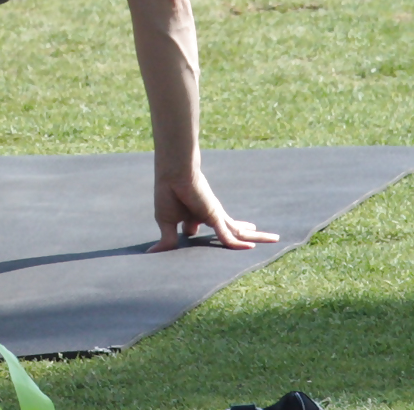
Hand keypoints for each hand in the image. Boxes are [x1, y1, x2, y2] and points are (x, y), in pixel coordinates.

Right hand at [148, 169, 280, 251]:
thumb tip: (154, 254)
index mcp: (197, 217)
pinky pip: (229, 236)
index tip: (214, 241)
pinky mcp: (216, 216)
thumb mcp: (166, 221)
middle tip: (256, 241)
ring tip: (275, 239)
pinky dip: (238, 244)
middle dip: (245, 235)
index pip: (207, 231)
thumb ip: (167, 239)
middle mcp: (211, 217)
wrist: (173, 174)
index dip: (212, 238)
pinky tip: (251, 248)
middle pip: (232, 231)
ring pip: (240, 232)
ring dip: (257, 237)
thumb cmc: (167, 194)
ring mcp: (216, 217)